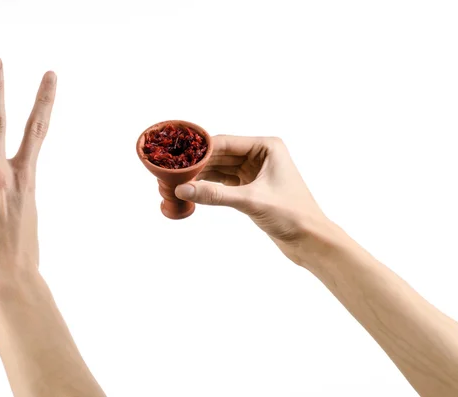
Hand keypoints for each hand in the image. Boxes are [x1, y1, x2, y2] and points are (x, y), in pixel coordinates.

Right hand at [175, 135, 329, 262]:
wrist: (311, 240)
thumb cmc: (292, 215)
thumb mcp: (251, 201)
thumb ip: (215, 195)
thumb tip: (183, 189)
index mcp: (267, 146)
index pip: (226, 143)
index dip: (201, 150)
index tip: (177, 157)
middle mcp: (261, 155)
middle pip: (221, 155)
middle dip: (199, 164)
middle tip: (173, 172)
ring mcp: (255, 171)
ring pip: (221, 169)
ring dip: (202, 176)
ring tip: (179, 181)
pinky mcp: (251, 188)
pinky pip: (224, 183)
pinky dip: (210, 187)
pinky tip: (194, 190)